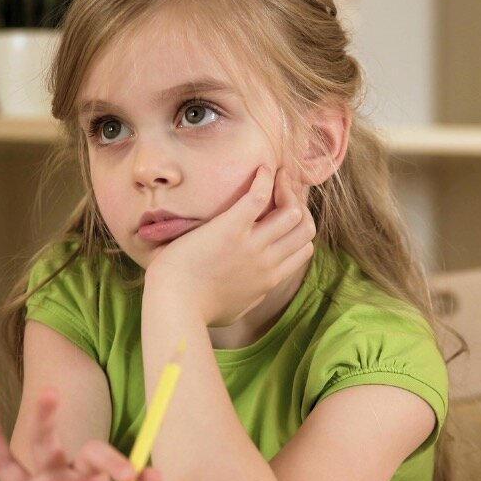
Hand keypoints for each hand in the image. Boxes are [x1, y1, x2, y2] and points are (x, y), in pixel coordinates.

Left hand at [145, 166, 315, 326]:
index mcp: (270, 279)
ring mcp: (252, 245)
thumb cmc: (199, 310)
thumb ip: (253, 297)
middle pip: (305, 227)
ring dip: (287, 189)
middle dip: (299, 205)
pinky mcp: (230, 229)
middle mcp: (268, 261)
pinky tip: (261, 169)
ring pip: (292, 212)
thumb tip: (259, 291)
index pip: (304, 248)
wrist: (175, 305)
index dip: (300, 228)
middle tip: (284, 190)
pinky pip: (258, 197)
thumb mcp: (237, 310)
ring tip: (276, 177)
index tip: (286, 215)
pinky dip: (264, 179)